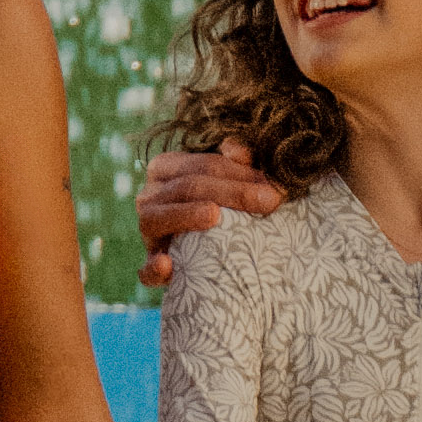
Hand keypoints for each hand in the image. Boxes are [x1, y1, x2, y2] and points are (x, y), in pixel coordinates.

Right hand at [132, 137, 293, 294]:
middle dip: (232, 193)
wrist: (201, 252)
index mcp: (166, 168)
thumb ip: (234, 164)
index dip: (240, 173)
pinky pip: (147, 269)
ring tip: (215, 215)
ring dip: (187, 216)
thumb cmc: (217, 206)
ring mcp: (146, 231)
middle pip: (189, 187)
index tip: (275, 187)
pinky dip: (154, 268)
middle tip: (269, 202)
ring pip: (160, 218)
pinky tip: (166, 265)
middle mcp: (149, 195)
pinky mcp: (149, 266)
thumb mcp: (224, 180)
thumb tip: (242, 152)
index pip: (204, 165)